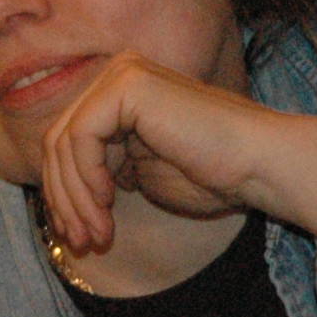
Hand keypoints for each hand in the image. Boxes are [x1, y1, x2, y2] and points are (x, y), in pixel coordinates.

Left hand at [35, 53, 316, 256]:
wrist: (260, 166)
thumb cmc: (212, 176)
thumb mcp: (139, 175)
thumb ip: (100, 171)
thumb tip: (60, 190)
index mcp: (119, 96)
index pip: (66, 144)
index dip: (64, 194)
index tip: (78, 238)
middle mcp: (117, 76)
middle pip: (56, 143)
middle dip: (64, 199)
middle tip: (81, 241)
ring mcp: (122, 75)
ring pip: (62, 143)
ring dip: (75, 199)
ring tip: (96, 234)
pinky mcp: (128, 85)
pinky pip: (81, 137)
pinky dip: (86, 178)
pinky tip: (108, 203)